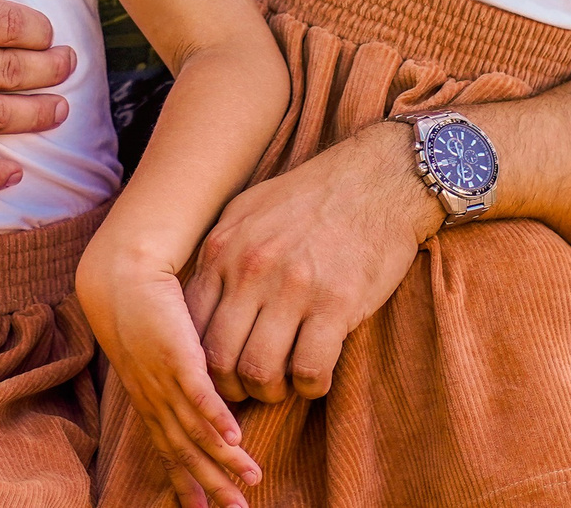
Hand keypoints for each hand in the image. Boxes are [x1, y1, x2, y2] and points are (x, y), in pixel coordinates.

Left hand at [79, 239, 260, 507]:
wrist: (123, 273)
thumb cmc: (143, 307)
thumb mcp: (161, 350)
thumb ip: (181, 375)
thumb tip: (200, 388)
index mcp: (149, 398)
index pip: (168, 450)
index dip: (185, 481)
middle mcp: (154, 397)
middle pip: (184, 452)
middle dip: (211, 485)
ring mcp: (163, 379)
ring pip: (196, 430)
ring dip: (223, 460)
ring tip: (252, 479)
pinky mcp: (175, 355)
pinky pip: (198, 394)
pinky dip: (216, 418)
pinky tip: (236, 437)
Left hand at [184, 122, 437, 405]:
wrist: (380, 178)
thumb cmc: (313, 195)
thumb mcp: (249, 208)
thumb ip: (221, 253)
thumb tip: (198, 298)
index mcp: (223, 248)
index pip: (190, 325)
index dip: (199, 360)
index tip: (219, 370)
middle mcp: (250, 268)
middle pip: (219, 358)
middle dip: (231, 387)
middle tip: (251, 387)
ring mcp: (292, 287)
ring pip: (260, 371)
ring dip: (270, 392)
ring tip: (284, 384)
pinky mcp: (336, 302)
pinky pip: (310, 369)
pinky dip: (311, 386)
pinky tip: (317, 376)